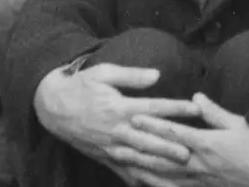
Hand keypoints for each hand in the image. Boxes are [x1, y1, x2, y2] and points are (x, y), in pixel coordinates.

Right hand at [34, 63, 199, 172]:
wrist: (52, 107)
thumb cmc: (80, 86)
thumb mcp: (103, 72)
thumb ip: (131, 75)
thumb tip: (157, 74)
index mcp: (118, 107)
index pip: (153, 108)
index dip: (175, 108)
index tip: (195, 108)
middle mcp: (116, 130)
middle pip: (148, 140)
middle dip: (170, 147)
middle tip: (191, 152)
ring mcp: (110, 147)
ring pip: (139, 160)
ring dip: (160, 168)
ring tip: (180, 175)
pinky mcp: (105, 157)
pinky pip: (125, 172)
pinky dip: (140, 180)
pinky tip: (156, 186)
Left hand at [128, 94, 248, 186]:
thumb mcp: (239, 124)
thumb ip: (214, 112)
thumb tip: (196, 96)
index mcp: (207, 144)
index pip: (173, 133)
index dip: (151, 125)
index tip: (132, 117)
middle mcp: (200, 164)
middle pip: (162, 156)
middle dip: (138, 149)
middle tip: (115, 143)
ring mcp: (202, 181)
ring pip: (165, 176)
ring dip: (143, 169)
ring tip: (123, 163)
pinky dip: (160, 186)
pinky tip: (146, 184)